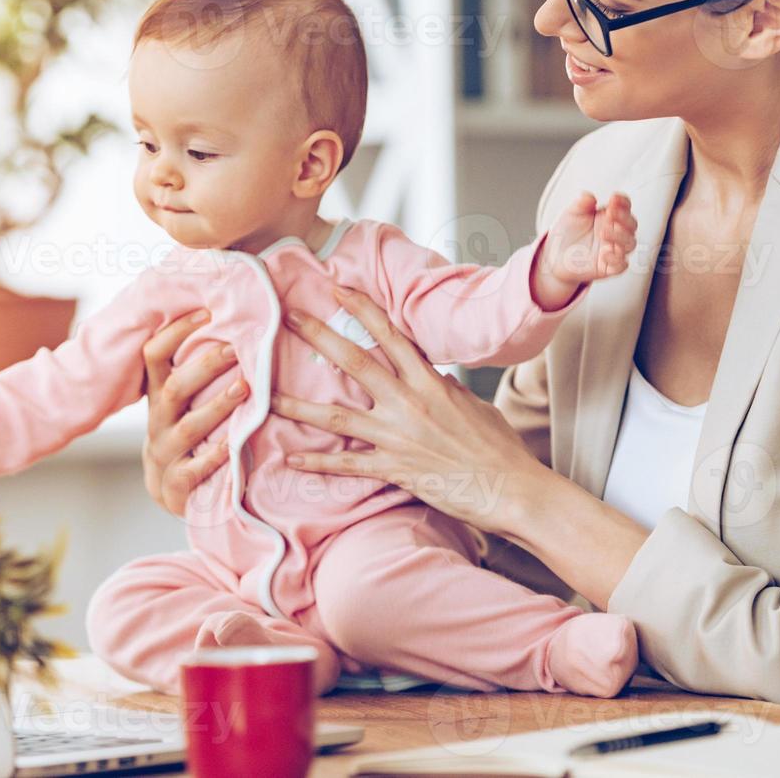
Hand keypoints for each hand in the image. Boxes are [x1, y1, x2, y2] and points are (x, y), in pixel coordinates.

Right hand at [141, 310, 247, 516]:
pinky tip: (235, 443)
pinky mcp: (178, 483)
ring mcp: (166, 451)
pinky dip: (216, 456)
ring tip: (244, 389)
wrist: (169, 486)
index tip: (207, 313)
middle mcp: (159, 419)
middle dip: (205, 367)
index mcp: (158, 393)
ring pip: (189, 428)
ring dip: (217, 406)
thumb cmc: (185, 429)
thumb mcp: (181, 399)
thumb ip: (194, 367)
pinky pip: (196, 469)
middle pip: (175, 388)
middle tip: (235, 349)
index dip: (176, 332)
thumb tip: (227, 317)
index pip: (154, 354)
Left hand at [271, 287, 547, 533]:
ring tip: (266, 394)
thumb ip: (446, 389)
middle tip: (287, 318)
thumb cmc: (499, 448)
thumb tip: (432, 379)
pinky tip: (291, 459)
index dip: (361, 309)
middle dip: (318, 336)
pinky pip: (348, 464)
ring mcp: (398, 436)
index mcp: (430, 381)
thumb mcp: (473, 406)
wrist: (513, 489)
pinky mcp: (395, 469)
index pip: (390, 335)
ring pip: (336, 416)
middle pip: (354, 362)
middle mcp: (409, 402)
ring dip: (298, 404)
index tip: (336, 290)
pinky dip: (318, 463)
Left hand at [532, 192, 637, 309]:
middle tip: (609, 214)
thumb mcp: (572, 214)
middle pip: (632, 224)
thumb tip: (588, 196)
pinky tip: (605, 254)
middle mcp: (615, 232)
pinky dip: (618, 260)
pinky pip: (621, 265)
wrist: (554, 255)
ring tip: (603, 232)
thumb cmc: (567, 232)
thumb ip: (581, 204)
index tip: (613, 198)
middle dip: (624, 218)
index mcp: (609, 216)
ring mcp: (613, 249)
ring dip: (620, 237)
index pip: (625, 206)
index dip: (623, 202)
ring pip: (630, 243)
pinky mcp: (608, 266)